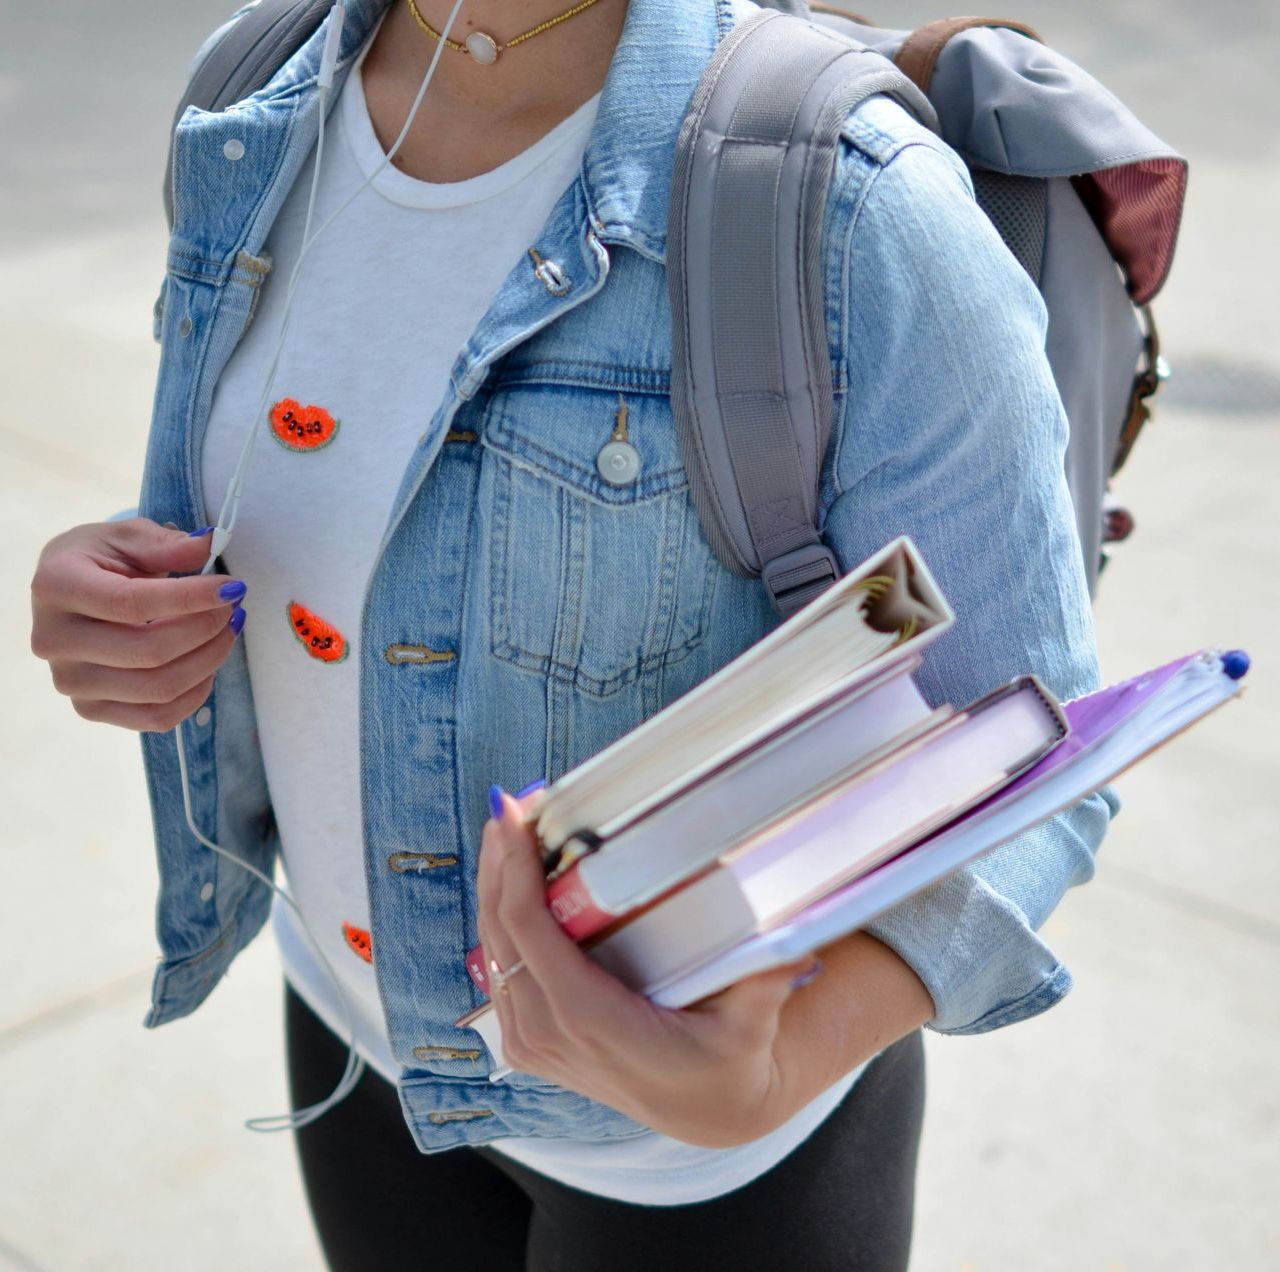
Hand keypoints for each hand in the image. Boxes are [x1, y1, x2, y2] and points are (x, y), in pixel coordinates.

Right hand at [30, 518, 246, 731]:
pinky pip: (156, 717)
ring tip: (227, 631)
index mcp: (55, 587)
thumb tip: (209, 545)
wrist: (70, 594)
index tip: (232, 587)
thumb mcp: (128, 537)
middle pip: (148, 652)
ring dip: (209, 660)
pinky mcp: (90, 709)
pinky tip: (207, 663)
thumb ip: (167, 544)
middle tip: (234, 608)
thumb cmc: (102, 560)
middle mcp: (53, 640)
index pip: (131, 602)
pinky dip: (195, 693)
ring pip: (158, 689)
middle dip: (206, 629)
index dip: (190, 598)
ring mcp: (70, 681)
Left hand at [477, 788, 816, 1147]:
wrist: (707, 1111)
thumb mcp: (751, 1027)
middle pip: (499, 932)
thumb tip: (793, 946)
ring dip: (493, 886)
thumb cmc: (727, 1061)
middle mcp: (548, 1035)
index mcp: (590, 1021)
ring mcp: (533, 1044)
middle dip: (499, 862)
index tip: (515, 815)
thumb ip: (765, 985)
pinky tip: (509, 880)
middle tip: (510, 804)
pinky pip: (499, 971)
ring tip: (508, 828)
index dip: (515, 870)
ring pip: (491, 950)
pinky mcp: (529, 1043)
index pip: (529, 933)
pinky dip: (499, 921)